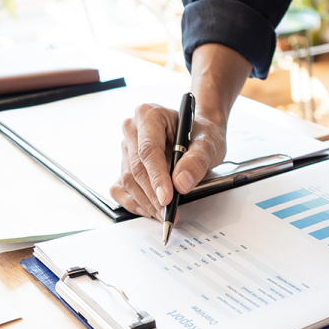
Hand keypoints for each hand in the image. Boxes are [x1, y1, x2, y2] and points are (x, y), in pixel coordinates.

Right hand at [111, 104, 226, 219]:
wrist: (200, 136)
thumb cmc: (201, 135)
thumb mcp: (208, 144)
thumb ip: (196, 161)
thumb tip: (181, 183)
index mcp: (150, 115)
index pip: (149, 150)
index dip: (157, 177)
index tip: (167, 198)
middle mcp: (133, 130)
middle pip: (137, 168)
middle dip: (153, 195)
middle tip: (169, 212)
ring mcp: (126, 148)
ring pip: (128, 180)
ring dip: (145, 201)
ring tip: (164, 213)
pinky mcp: (125, 164)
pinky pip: (119, 187)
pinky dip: (132, 202)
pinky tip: (149, 210)